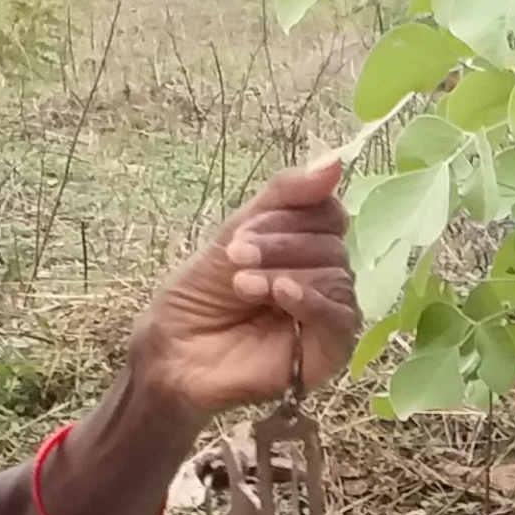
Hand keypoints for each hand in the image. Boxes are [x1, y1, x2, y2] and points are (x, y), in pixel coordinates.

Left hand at [119, 156, 359, 421]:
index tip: (245, 229)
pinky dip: (311, 300)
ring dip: (284, 271)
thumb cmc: (199, 298)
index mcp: (304, 247)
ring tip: (242, 285)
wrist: (173, 355)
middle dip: (282, 243)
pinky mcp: (329, 351)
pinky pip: (341, 317)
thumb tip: (335, 159)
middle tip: (236, 257)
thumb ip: (282, 197)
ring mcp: (328, 315)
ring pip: (336, 275)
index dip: (293, 212)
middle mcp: (323, 278)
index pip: (328, 212)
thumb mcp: (234, 235)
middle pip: (332, 242)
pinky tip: (281, 295)